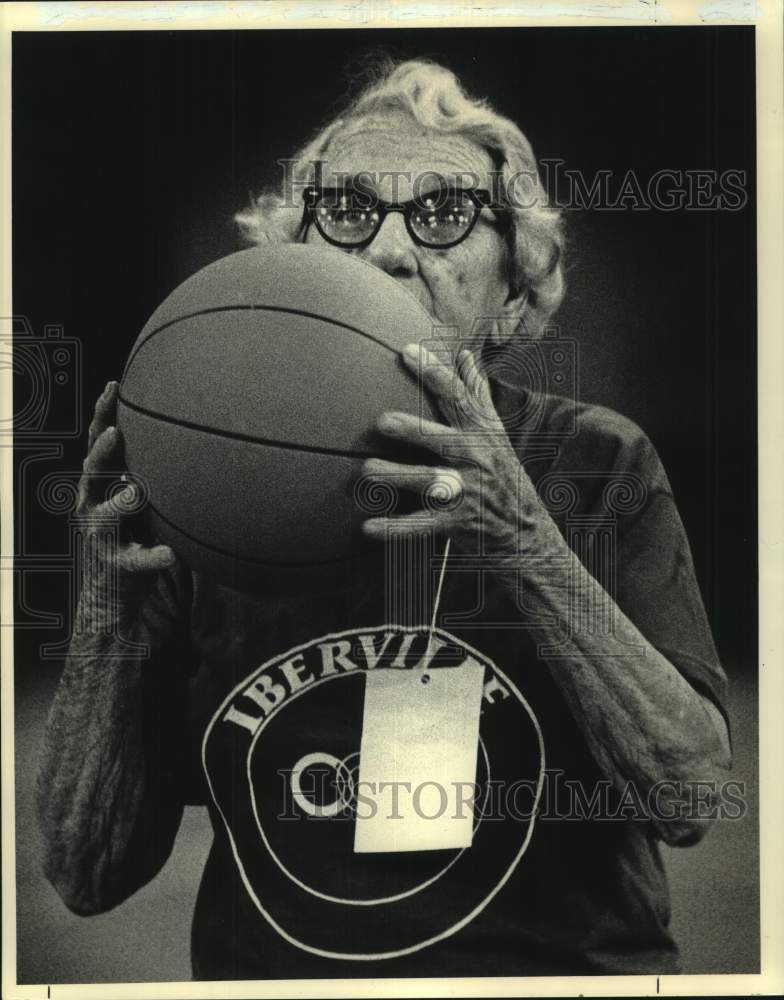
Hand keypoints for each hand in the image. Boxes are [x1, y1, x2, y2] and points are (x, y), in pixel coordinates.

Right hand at [76, 382, 176, 623]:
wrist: (115, 594)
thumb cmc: (134, 533)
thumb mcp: (141, 497)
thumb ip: (152, 468)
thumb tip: (191, 427)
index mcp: (103, 483)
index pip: (100, 442)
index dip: (103, 414)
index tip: (113, 386)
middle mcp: (94, 504)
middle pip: (93, 471)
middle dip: (102, 451)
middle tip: (115, 432)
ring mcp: (103, 536)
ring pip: (104, 515)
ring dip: (120, 502)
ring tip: (136, 492)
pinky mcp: (118, 565)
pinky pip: (137, 561)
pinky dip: (154, 557)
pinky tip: (171, 555)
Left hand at [361, 344, 563, 559]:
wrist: (527, 533)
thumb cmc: (502, 475)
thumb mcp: (495, 433)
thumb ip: (477, 395)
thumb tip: (466, 354)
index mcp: (482, 433)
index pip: (458, 396)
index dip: (433, 373)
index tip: (406, 351)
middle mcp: (477, 459)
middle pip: (443, 439)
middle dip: (413, 430)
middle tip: (381, 421)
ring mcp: (467, 492)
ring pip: (430, 482)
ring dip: (397, 476)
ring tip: (367, 470)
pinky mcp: (458, 522)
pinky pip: (422, 525)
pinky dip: (395, 528)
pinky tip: (367, 527)